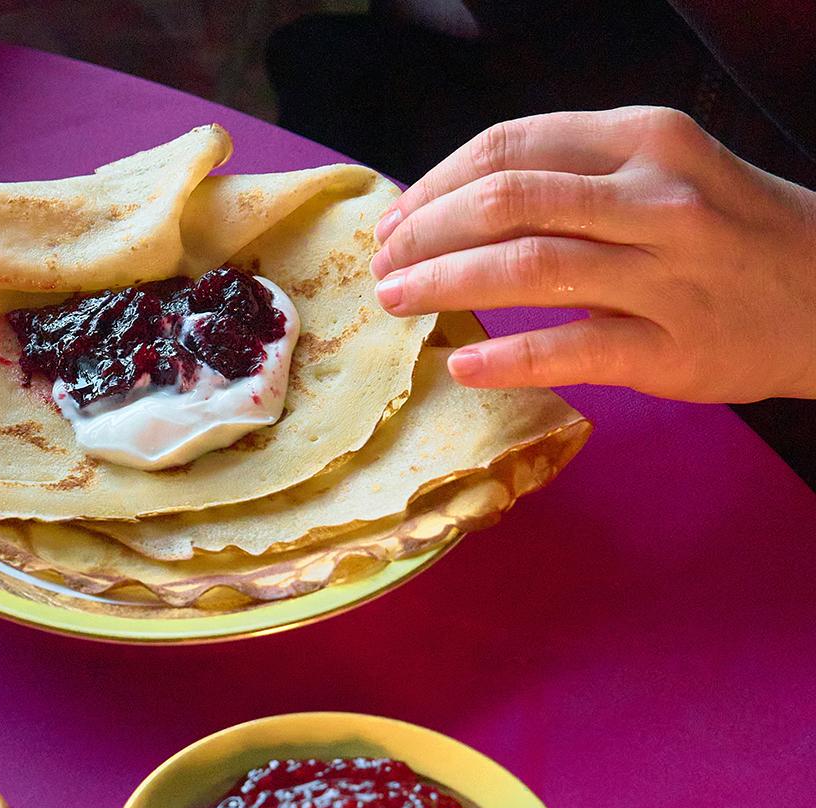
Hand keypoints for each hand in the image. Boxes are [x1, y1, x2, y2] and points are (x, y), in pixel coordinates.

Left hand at [371, 106, 815, 402]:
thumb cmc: (729, 233)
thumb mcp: (663, 172)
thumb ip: (573, 177)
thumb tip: (451, 203)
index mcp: (644, 141)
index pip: (509, 149)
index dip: (435, 186)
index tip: (395, 220)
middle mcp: (657, 199)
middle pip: (506, 204)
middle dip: (425, 236)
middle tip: (382, 267)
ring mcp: (668, 274)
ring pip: (529, 269)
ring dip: (444, 285)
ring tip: (397, 303)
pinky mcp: (673, 346)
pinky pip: (571, 348)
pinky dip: (505, 358)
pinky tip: (461, 363)